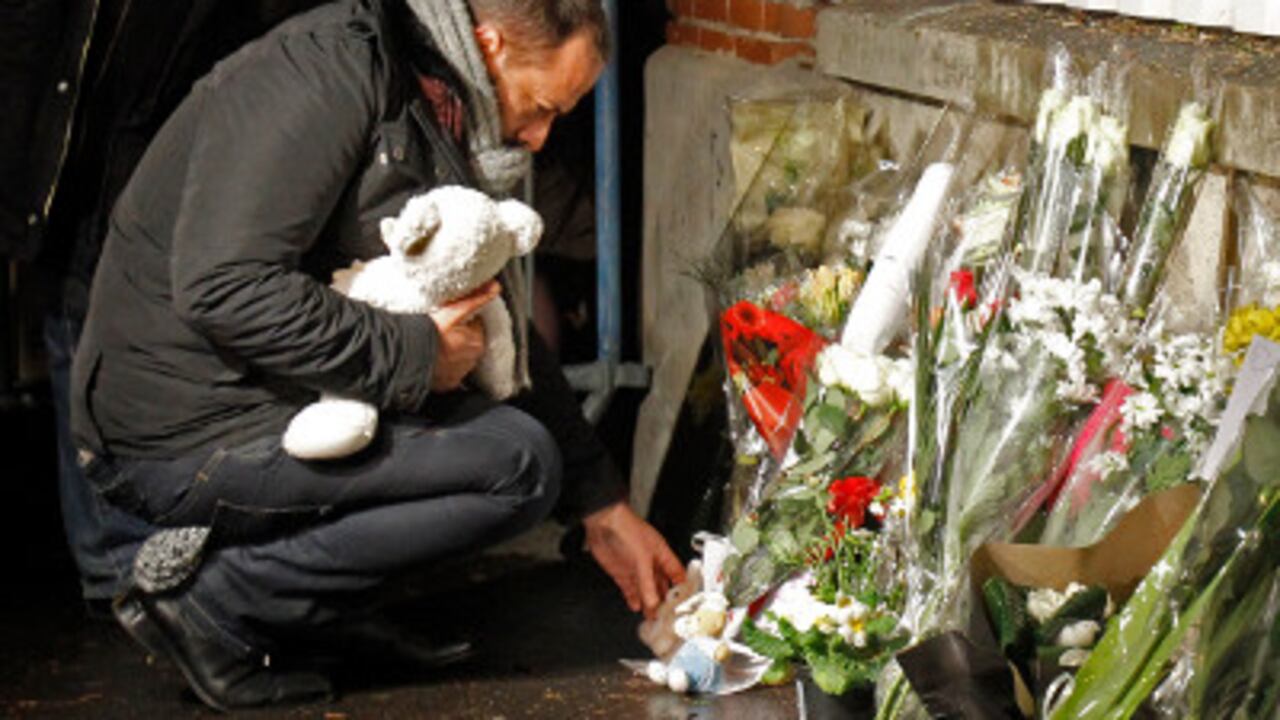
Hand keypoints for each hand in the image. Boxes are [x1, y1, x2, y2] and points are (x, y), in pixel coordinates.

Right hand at [428, 280, 499, 390]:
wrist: (406, 356)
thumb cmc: (429, 332)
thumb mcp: (454, 311)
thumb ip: (476, 298)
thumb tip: (494, 286)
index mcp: (477, 342)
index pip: (475, 327)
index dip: (462, 320)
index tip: (450, 318)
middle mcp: (471, 361)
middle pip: (467, 343)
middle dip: (457, 336)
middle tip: (440, 330)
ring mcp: (458, 374)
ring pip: (458, 358)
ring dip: (450, 351)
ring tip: (435, 343)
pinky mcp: (446, 384)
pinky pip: (447, 372)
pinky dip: (442, 366)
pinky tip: (432, 358)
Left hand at [583, 501, 685, 618]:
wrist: (603, 524)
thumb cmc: (627, 529)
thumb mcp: (642, 559)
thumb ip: (647, 583)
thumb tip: (653, 602)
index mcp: (662, 555)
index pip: (677, 574)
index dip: (681, 588)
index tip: (683, 603)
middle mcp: (650, 563)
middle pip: (661, 585)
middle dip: (664, 600)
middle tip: (666, 615)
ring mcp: (636, 568)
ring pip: (646, 590)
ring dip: (649, 603)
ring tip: (652, 616)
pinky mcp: (622, 573)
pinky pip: (630, 590)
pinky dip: (633, 599)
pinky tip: (636, 607)